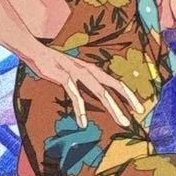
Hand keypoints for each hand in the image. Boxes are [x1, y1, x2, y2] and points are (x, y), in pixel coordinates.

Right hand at [25, 46, 141, 127]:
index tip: (138, 107)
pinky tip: (83, 123)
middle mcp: (88, 70)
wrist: (34, 52)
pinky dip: (80, 110)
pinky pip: (75, 96)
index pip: (115, 82)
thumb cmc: (53, 64)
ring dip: (113, 107)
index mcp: (91, 70)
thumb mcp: (72, 72)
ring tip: (122, 121)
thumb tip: (91, 93)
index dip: (128, 94)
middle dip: (128, 99)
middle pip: (113, 85)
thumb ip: (82, 82)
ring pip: (100, 91)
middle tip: (140, 113)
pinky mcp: (64, 77)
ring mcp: (77, 73)